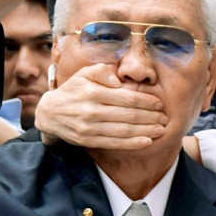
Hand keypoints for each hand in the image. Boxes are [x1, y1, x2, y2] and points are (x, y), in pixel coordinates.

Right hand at [34, 63, 166, 147]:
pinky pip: (115, 143)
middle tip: (165, 117)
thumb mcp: (84, 74)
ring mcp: (89, 128)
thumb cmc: (73, 90)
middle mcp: (91, 110)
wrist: (50, 113)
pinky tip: (147, 141)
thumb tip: (119, 80)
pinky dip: (133, 143)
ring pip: (124, 130)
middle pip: (128, 115)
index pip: (126, 97)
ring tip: (161, 130)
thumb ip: (102, 72)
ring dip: (146, 131)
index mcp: (93, 92)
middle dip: (150, 117)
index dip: (146, 101)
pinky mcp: (88, 141)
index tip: (159, 103)